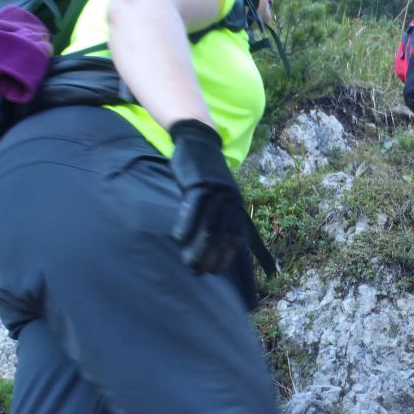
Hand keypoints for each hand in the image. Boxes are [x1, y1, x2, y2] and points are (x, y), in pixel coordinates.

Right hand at [169, 119, 244, 274]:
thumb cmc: (206, 173)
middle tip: (197, 273)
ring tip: (187, 262)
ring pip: (207, 225)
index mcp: (236, 205)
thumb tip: (217, 242)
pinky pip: (191, 208)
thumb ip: (221, 215)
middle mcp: (230, 200)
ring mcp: (215, 191)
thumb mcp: (221, 194)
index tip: (216, 272)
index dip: (225, 256)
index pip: (234, 237)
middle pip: (220, 235)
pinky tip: (177, 238)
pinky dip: (185, 224)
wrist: (199, 140)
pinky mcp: (199, 183)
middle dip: (209, 257)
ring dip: (197, 247)